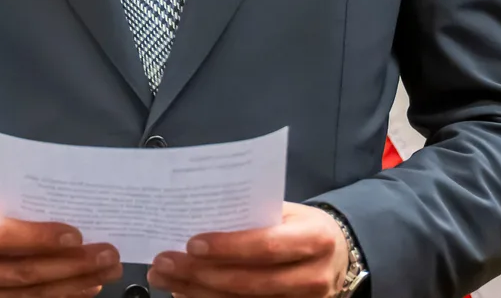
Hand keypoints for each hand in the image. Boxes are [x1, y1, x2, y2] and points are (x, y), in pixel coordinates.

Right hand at [0, 194, 124, 296]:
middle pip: (21, 272)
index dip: (39, 237)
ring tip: (105, 270)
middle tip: (107, 254)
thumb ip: (19, 206)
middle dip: (70, 264)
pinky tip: (87, 286)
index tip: (77, 234)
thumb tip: (74, 210)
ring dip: (75, 284)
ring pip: (31, 296)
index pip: (0, 236)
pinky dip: (64, 297)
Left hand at [147, 203, 348, 296]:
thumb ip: (251, 213)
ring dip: (197, 290)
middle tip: (163, 262)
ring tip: (164, 277)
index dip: (229, 247)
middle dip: (201, 273)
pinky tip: (184, 290)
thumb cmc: (300, 225)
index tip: (192, 243)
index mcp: (314, 238)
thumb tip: (196, 214)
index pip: (267, 246)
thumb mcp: (287, 211)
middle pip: (251, 281)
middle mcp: (312, 276)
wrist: (337, 254)